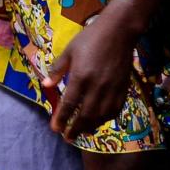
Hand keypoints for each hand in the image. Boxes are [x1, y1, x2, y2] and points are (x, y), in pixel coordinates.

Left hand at [45, 14, 139, 141]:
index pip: (69, 104)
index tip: (55, 129)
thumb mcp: (69, 50)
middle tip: (68, 138)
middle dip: (75, 129)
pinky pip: (115, 110)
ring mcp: (112, 89)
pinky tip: (99, 122)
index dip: (61, 119)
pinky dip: (106, 119)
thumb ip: (57, 69)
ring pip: (101, 115)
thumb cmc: (90, 38)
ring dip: (90, 127)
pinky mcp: (123, 89)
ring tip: (82, 133)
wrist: (119, 31)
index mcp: (81, 77)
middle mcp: (97, 87)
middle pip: (85, 115)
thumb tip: (46, 85)